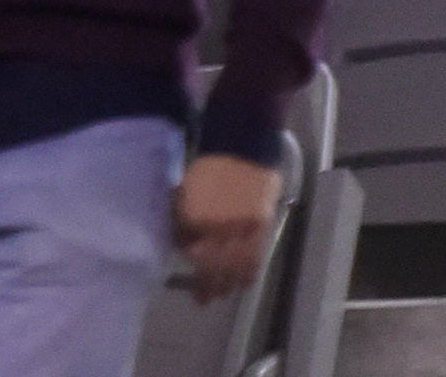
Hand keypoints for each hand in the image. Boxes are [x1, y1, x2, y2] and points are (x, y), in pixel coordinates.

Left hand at [171, 154, 279, 303]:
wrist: (243, 145)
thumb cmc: (209, 165)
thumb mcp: (186, 189)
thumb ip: (183, 216)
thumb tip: (183, 240)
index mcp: (196, 215)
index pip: (191, 249)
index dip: (191, 262)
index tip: (190, 271)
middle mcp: (219, 227)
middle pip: (214, 265)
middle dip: (208, 285)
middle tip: (203, 300)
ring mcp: (242, 228)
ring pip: (236, 266)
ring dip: (229, 284)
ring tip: (224, 294)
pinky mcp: (262, 226)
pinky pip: (256, 257)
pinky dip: (249, 273)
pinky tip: (244, 282)